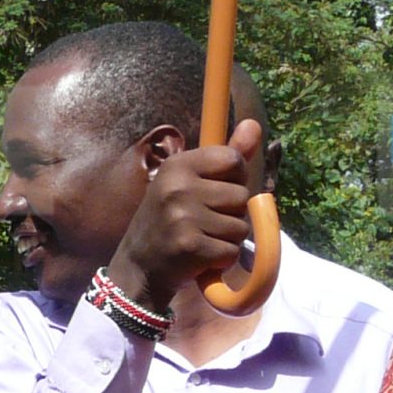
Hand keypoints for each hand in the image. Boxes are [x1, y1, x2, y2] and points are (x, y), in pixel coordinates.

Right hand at [108, 118, 263, 310]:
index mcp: (178, 165)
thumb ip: (225, 156)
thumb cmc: (170, 220)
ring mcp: (183, 217)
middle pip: (241, 196)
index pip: (233, 160)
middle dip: (231, 213)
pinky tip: (200, 257)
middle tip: (204, 222)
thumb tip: (254, 125)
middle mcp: (178, 187)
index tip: (215, 192)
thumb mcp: (189, 182)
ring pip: (240, 226)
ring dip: (227, 238)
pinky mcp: (190, 246)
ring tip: (202, 239)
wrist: (138, 267)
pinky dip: (221, 259)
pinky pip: (231, 251)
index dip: (234, 179)